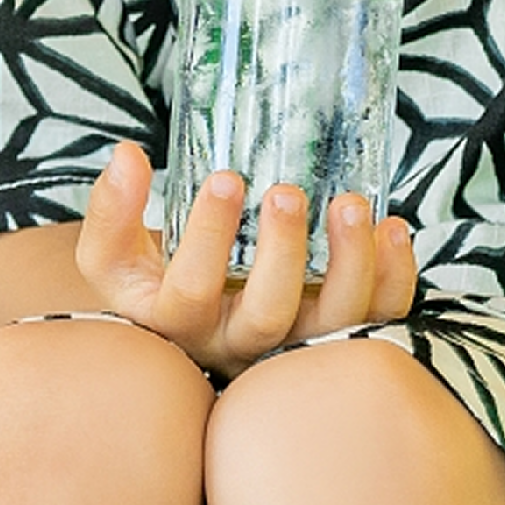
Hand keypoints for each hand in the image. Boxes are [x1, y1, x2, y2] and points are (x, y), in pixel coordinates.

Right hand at [74, 140, 417, 374]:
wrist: (187, 322)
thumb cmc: (150, 280)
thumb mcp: (111, 252)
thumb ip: (112, 207)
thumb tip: (127, 155)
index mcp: (177, 324)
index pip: (189, 292)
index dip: (208, 238)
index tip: (225, 177)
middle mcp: (237, 346)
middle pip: (268, 317)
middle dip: (284, 253)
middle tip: (287, 192)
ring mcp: (291, 349)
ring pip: (332, 327)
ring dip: (351, 266)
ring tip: (350, 204)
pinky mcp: (335, 341)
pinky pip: (375, 321)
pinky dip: (393, 280)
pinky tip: (391, 229)